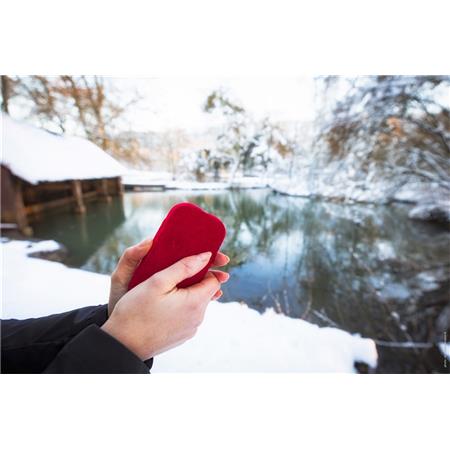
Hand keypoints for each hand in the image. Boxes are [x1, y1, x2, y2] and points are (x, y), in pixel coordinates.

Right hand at [102, 251, 229, 359]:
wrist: (122, 345)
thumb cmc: (136, 311)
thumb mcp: (158, 281)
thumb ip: (184, 266)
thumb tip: (206, 256)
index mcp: (196, 302)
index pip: (214, 280)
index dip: (203, 269)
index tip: (186, 264)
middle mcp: (198, 318)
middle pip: (206, 292)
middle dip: (194, 281)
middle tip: (172, 275)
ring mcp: (190, 329)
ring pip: (196, 304)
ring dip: (186, 294)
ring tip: (165, 290)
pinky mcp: (181, 336)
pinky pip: (187, 316)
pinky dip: (180, 307)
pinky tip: (162, 305)